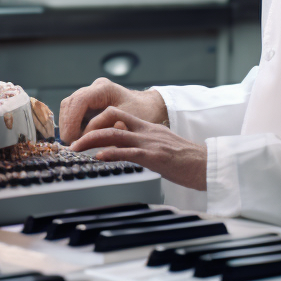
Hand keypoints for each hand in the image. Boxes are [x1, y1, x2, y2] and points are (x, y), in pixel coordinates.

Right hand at [59, 77, 167, 143]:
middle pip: (69, 103)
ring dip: (67, 125)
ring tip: (73, 143)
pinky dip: (71, 125)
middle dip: (67, 125)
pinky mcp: (87, 102)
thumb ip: (109, 130)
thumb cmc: (142, 114)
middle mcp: (94, 88)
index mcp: (104, 89)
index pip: (79, 101)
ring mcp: (90, 94)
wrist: (149, 108)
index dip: (72, 120)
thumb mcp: (129, 123)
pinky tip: (76, 137)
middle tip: (71, 144)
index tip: (72, 138)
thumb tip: (88, 139)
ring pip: (68, 107)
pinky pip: (72, 112)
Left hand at [69, 107, 206, 190]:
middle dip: (87, 129)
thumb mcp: (162, 146)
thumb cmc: (187, 160)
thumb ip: (143, 145)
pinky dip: (110, 153)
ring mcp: (149, 143)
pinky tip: (98, 157)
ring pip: (114, 134)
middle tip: (72, 141)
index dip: (96, 120)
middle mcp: (145, 131)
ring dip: (91, 140)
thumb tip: (126, 151)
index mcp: (147, 127)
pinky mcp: (154, 156)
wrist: (207, 164)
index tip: (81, 132)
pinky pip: (128, 152)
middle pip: (110, 120)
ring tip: (76, 148)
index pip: (116, 115)